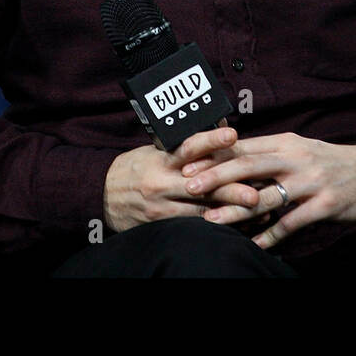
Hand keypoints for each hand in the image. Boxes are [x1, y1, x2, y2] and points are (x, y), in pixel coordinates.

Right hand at [102, 124, 266, 233]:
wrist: (99, 195)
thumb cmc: (133, 168)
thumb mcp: (153, 150)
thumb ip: (182, 145)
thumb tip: (216, 126)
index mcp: (161, 160)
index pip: (189, 147)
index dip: (211, 140)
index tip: (232, 134)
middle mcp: (162, 183)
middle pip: (201, 186)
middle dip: (230, 190)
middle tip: (255, 192)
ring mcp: (161, 207)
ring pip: (200, 212)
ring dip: (229, 213)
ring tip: (255, 212)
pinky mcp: (160, 225)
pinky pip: (191, 228)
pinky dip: (214, 226)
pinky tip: (235, 227)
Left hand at [180, 132, 355, 248]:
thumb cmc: (331, 162)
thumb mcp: (300, 149)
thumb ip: (269, 155)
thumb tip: (231, 160)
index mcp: (286, 142)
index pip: (244, 146)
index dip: (215, 155)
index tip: (187, 163)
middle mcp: (296, 158)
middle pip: (250, 165)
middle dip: (217, 176)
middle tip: (190, 186)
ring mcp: (311, 181)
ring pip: (268, 196)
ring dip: (237, 210)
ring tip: (212, 222)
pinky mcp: (325, 204)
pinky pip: (292, 222)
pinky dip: (271, 235)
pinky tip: (254, 245)